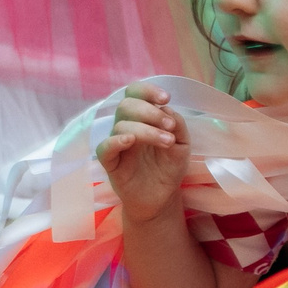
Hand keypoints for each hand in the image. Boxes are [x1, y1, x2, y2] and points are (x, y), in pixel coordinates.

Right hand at [98, 82, 189, 220]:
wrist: (162, 197)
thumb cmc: (168, 167)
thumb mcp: (182, 144)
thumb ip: (178, 125)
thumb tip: (167, 108)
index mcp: (142, 118)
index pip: (135, 94)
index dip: (147, 91)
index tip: (166, 98)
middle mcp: (127, 127)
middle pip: (126, 105)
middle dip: (150, 111)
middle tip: (169, 126)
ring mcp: (118, 144)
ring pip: (121, 126)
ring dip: (147, 130)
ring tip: (168, 142)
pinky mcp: (110, 163)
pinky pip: (104, 148)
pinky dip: (115, 141)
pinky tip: (130, 141)